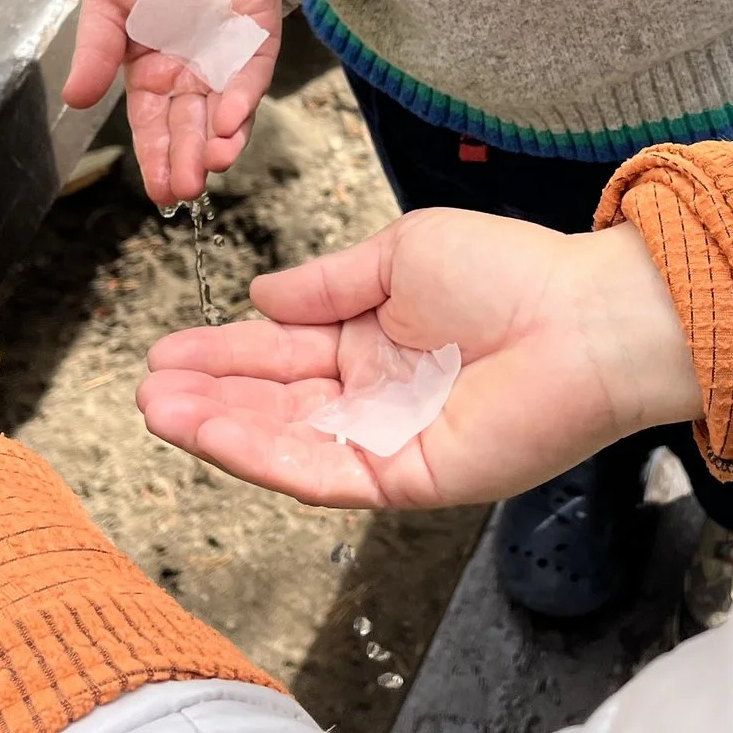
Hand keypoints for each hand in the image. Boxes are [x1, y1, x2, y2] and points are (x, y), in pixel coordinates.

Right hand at [64, 0, 281, 208]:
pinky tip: (229, 122)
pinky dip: (243, 101)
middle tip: (185, 189)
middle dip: (187, 161)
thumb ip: (96, 50)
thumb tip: (74, 98)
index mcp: (152, 72)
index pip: (153, 126)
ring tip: (211, 165)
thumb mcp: (108, 3)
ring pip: (225, 113)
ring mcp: (228, 61)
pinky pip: (252, 77)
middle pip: (189, 129)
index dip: (155, 158)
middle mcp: (192, 76)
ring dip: (219, 141)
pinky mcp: (260, 41)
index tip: (158, 192)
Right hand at [137, 213, 702, 506]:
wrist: (585, 316)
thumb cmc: (514, 273)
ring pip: (285, 443)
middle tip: (147, 386)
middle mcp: (374, 398)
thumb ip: (326, 284)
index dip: (222, 353)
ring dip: (219, 429)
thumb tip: (259, 297)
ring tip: (159, 408)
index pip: (280, 353)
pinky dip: (264, 455)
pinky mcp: (406, 478)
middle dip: (206, 397)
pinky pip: (321, 472)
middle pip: (272, 405)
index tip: (166, 349)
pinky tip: (215, 432)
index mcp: (374, 342)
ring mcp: (388, 441)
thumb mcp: (400, 254)